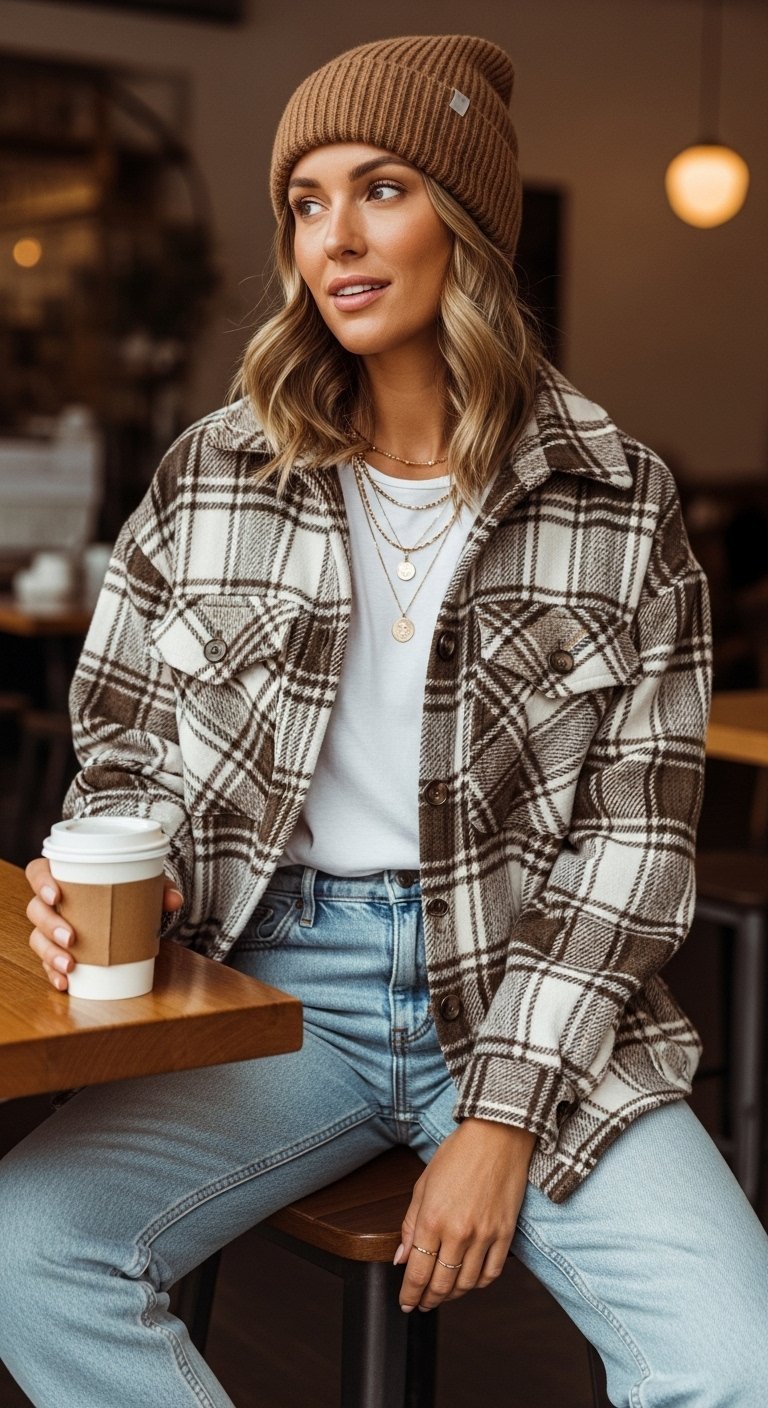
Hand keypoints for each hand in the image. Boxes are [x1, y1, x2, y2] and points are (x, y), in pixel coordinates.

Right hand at [26, 856, 183, 991]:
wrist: (129, 908)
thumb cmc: (127, 888)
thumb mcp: (144, 883)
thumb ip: (160, 887)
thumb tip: (175, 900)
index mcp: (64, 875)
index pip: (38, 872)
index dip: (41, 883)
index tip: (56, 896)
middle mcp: (51, 901)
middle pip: (36, 910)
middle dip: (50, 925)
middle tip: (72, 938)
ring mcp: (52, 927)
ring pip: (37, 938)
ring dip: (50, 953)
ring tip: (70, 965)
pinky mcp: (58, 949)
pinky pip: (47, 962)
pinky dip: (54, 973)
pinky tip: (65, 983)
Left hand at [396, 1118, 535, 1312]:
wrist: (497, 1135)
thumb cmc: (457, 1154)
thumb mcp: (423, 1185)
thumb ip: (411, 1225)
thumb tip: (402, 1257)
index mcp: (433, 1219)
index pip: (417, 1272)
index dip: (409, 1293)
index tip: (406, 1302)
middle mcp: (458, 1232)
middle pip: (441, 1284)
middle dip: (428, 1299)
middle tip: (421, 1303)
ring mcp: (485, 1235)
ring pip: (466, 1284)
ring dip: (452, 1295)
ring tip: (443, 1294)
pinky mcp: (505, 1234)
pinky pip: (492, 1273)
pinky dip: (478, 1284)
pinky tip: (469, 1281)